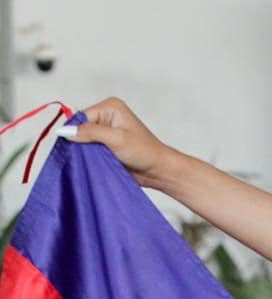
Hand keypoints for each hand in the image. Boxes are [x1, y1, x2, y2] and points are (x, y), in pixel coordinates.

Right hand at [58, 97, 174, 189]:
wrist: (158, 170)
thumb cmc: (145, 152)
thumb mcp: (116, 139)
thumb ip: (91, 133)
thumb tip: (66, 131)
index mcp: (110, 107)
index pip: (81, 116)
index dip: (75, 131)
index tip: (71, 146)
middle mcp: (107, 116)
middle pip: (81, 128)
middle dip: (80, 142)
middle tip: (85, 155)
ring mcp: (107, 132)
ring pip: (84, 140)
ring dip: (85, 151)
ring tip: (92, 160)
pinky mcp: (107, 146)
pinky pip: (90, 150)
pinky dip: (90, 157)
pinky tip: (93, 164)